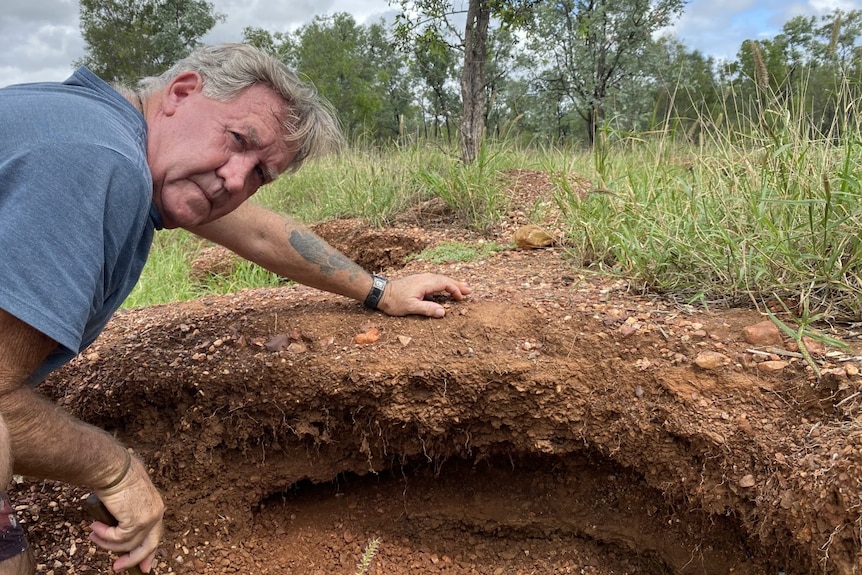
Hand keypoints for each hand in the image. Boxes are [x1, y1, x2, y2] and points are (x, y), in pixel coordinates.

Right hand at [90, 456, 164, 572]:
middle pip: (148, 545)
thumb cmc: (116, 476)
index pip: (155, 534)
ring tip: (93, 534)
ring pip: (127, 543)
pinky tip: (95, 526)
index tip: (143, 566)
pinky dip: (103, 535)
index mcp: (156, 506)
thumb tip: (116, 527)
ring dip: (106, 542)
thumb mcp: (126, 497)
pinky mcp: (136, 521)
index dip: (148, 552)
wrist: (113, 467)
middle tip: (116, 567)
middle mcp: (156, 513)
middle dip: (133, 558)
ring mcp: (148, 518)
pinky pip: (117, 538)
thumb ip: (128, 511)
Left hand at [378, 273, 470, 317]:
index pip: (445, 284)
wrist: (380, 293)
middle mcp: (424, 278)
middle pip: (445, 279)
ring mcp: (421, 278)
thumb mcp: (410, 307)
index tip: (460, 299)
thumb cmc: (394, 301)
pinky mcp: (418, 281)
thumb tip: (443, 312)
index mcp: (425, 283)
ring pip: (440, 279)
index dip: (454, 290)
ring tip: (462, 288)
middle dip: (457, 285)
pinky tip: (445, 288)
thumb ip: (427, 309)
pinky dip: (444, 284)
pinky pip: (435, 280)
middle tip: (469, 290)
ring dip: (451, 283)